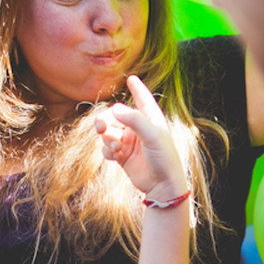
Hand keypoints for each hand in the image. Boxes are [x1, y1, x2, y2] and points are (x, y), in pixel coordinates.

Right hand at [96, 76, 187, 198]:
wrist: (162, 186)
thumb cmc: (163, 158)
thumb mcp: (152, 136)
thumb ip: (134, 120)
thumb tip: (115, 109)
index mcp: (151, 119)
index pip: (143, 99)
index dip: (137, 88)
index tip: (131, 78)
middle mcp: (139, 129)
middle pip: (115, 116)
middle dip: (105, 120)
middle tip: (100, 127)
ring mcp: (129, 142)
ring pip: (108, 132)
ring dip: (107, 138)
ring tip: (116, 148)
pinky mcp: (122, 156)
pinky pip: (106, 148)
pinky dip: (107, 151)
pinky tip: (114, 157)